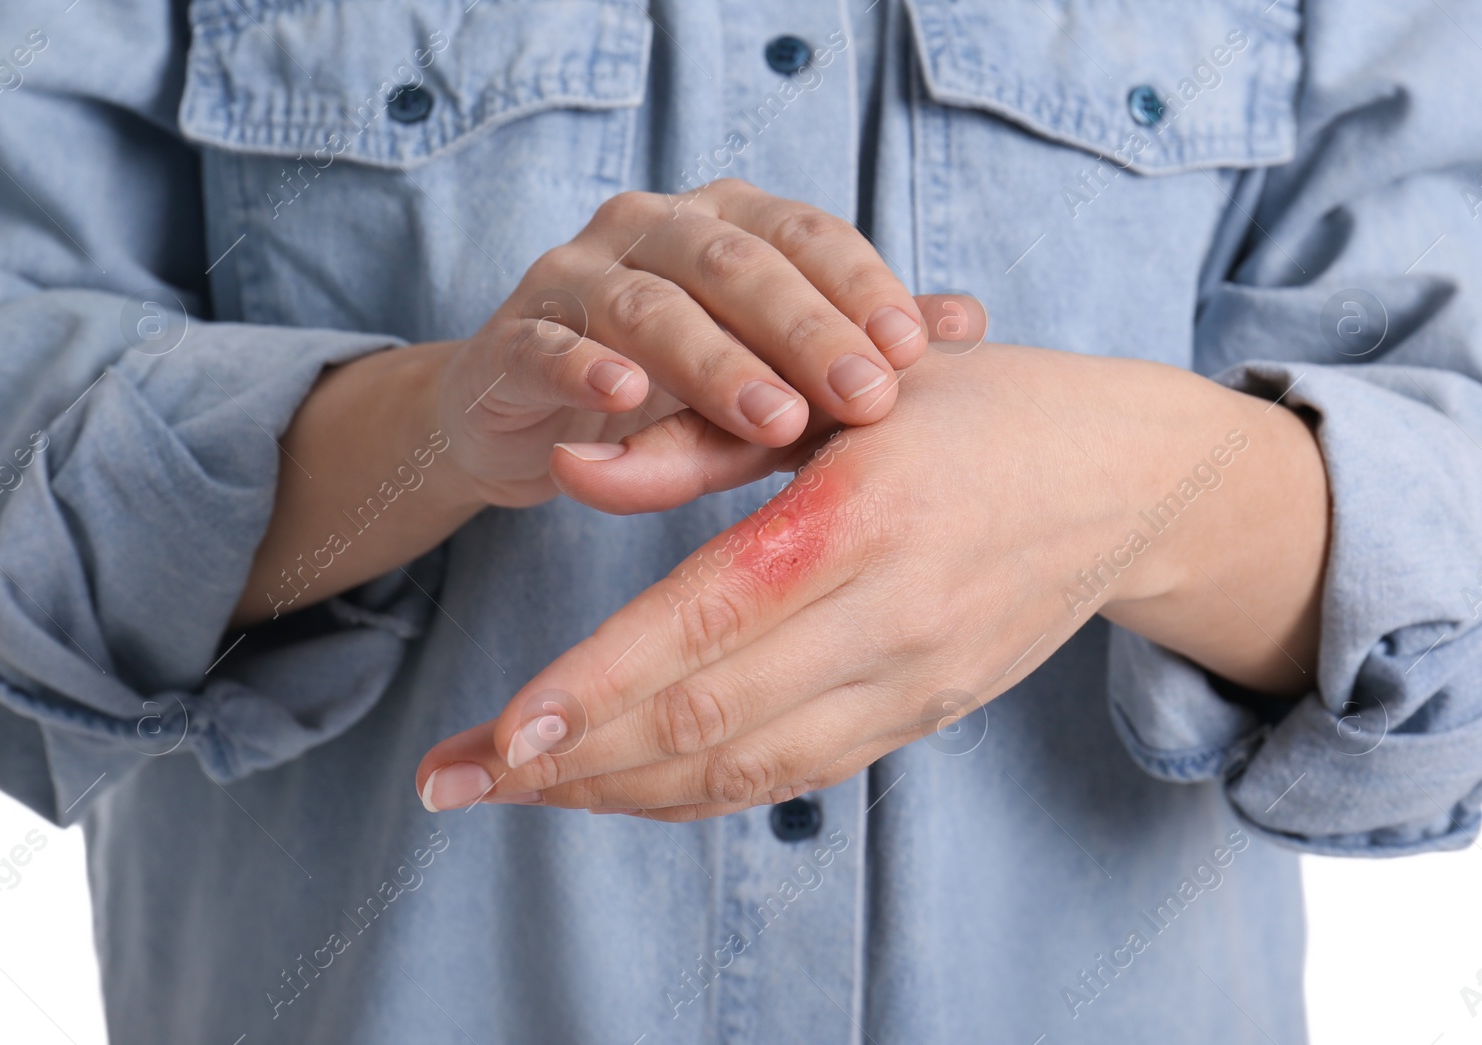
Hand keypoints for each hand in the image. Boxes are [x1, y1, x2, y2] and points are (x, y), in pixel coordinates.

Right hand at [230, 179, 960, 625]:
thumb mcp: (773, 365)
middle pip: (733, 262)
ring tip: (774, 420)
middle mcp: (648, 229)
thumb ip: (852, 341)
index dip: (859, 284)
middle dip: (805, 329)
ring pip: (647, 305)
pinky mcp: (513, 340)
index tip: (913, 350)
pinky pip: (549, 347)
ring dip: (715, 363)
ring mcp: (573, 278)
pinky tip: (626, 401)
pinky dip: (586, 369)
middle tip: (864, 396)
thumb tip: (968, 321)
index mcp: (722, 221)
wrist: (532, 417)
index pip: (802, 232)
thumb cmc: (673, 386)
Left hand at [413, 344, 1329, 817]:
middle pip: (705, 723)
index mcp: (862, 516)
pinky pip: (796, 777)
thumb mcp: (849, 387)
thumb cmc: (982, 409)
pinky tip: (622, 787)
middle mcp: (892, 617)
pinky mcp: (927, 715)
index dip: (591, 687)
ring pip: (744, 773)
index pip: (701, 625)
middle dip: (566, 762)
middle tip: (453, 780)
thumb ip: (706, 436)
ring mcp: (916, 682)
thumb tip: (575, 467)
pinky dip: (697, 793)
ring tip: (516, 792)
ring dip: (618, 792)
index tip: (496, 729)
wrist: (1133, 481)